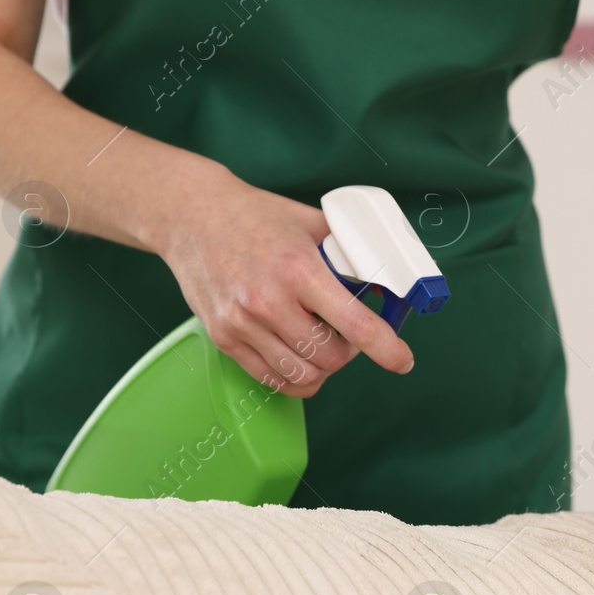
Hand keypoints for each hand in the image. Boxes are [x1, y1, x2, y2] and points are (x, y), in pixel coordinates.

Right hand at [149, 162, 414, 396]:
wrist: (191, 215)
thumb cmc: (256, 217)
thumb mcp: (312, 224)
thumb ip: (349, 253)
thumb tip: (386, 280)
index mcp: (299, 269)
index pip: (355, 325)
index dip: (386, 349)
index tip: (402, 360)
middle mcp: (269, 301)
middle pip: (331, 357)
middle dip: (350, 351)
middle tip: (346, 332)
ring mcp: (242, 323)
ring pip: (304, 374)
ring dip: (323, 365)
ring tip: (320, 341)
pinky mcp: (224, 338)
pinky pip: (272, 379)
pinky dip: (295, 376)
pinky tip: (300, 356)